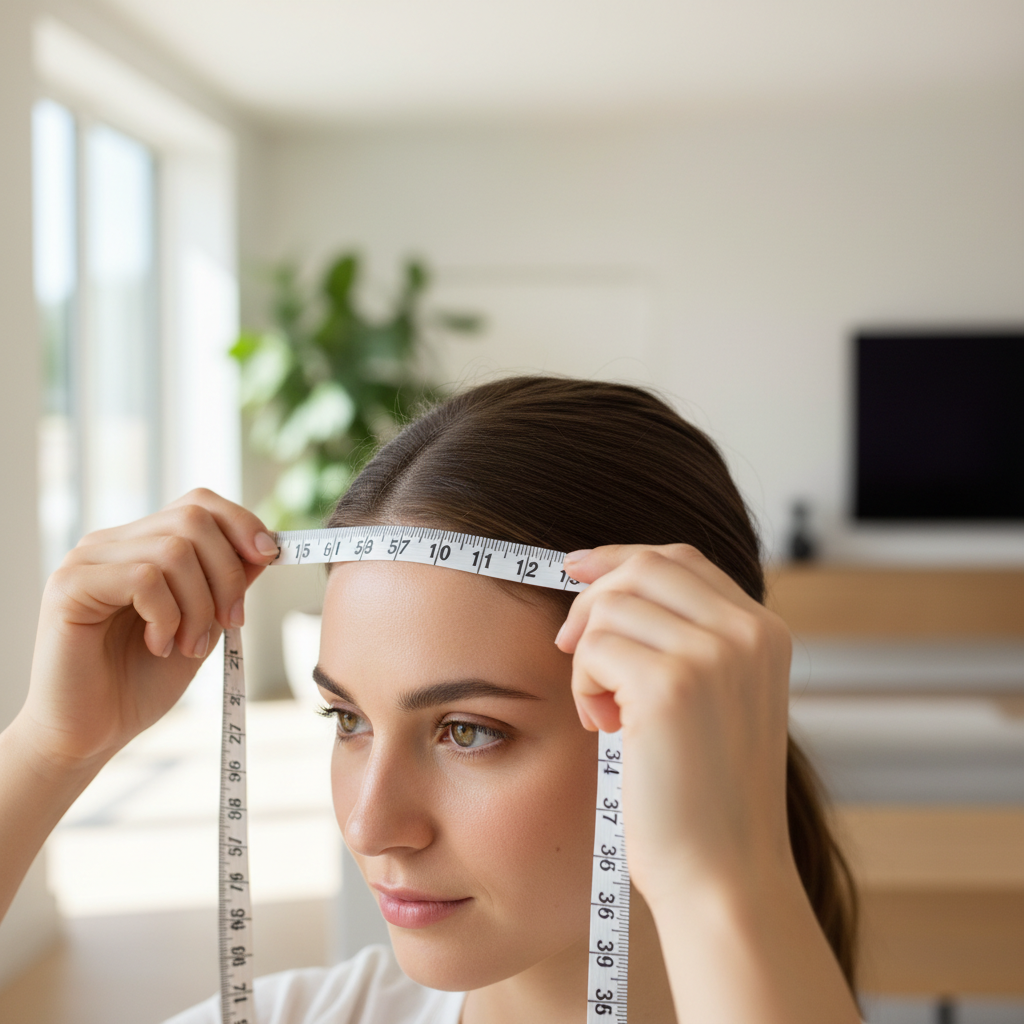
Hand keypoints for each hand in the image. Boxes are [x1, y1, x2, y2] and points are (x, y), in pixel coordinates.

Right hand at [18, 489, 278, 771]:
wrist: (91, 734)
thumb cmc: (142, 682)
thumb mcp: (203, 624)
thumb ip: (225, 583)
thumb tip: (265, 546)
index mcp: (142, 544)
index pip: (198, 503)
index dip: (242, 523)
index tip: (270, 558)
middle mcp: (112, 543)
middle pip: (193, 519)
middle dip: (228, 574)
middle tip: (230, 622)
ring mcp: (87, 561)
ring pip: (173, 550)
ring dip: (199, 605)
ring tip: (187, 645)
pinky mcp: (69, 586)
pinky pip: (142, 577)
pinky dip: (166, 615)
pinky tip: (157, 646)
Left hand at [555, 544, 793, 899]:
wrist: (724, 877)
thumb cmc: (707, 796)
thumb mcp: (715, 699)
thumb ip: (684, 639)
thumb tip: (604, 583)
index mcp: (766, 633)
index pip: (681, 559)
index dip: (621, 559)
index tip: (578, 571)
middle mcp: (748, 634)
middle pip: (643, 567)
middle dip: (593, 599)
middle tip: (571, 649)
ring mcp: (714, 655)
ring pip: (612, 606)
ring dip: (588, 656)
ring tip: (605, 712)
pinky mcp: (670, 685)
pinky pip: (594, 648)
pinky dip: (583, 684)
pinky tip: (605, 727)